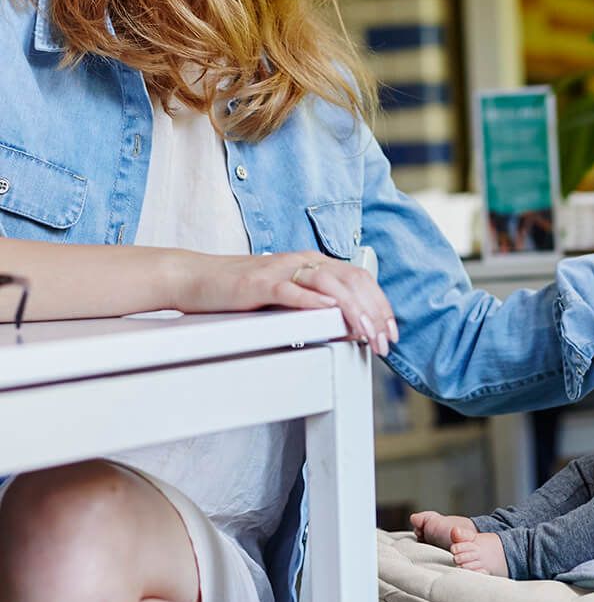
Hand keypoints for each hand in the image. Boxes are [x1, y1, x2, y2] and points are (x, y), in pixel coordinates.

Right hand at [168, 250, 397, 356]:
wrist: (195, 278)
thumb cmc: (240, 290)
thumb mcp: (286, 295)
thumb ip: (314, 304)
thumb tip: (348, 325)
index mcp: (313, 262)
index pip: (359, 278)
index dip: (380, 304)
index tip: (391, 330)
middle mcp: (302, 261)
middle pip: (352, 280)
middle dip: (374, 312)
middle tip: (384, 340)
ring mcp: (280, 270)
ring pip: (328, 284)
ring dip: (352, 310)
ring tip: (366, 332)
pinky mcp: (258, 283)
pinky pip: (290, 289)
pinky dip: (312, 300)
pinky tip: (328, 312)